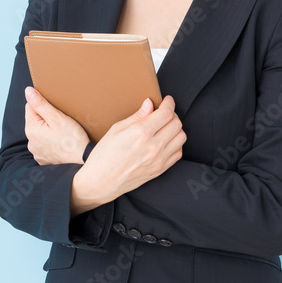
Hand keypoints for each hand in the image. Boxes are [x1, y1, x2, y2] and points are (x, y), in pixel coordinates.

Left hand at [24, 86, 89, 164]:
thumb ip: (40, 103)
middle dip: (46, 118)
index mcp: (31, 129)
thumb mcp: (57, 117)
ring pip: (40, 133)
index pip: (30, 107)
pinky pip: (44, 145)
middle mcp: (30, 142)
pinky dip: (51, 142)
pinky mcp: (43, 159)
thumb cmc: (72, 139)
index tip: (55, 111)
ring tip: (63, 133)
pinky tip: (61, 143)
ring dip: (48, 130)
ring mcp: (36, 152)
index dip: (43, 105)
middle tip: (61, 122)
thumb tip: (28, 91)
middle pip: (35, 121)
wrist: (82, 162)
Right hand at [70, 95, 185, 214]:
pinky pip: (178, 152)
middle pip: (176, 124)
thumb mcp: (116, 130)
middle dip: (172, 114)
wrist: (101, 182)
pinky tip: (164, 140)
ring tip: (164, 126)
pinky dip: (175, 143)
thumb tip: (149, 104)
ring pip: (181, 137)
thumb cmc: (104, 155)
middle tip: (163, 112)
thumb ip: (136, 117)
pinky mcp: (160, 170)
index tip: (167, 100)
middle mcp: (153, 147)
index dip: (169, 103)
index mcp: (140, 133)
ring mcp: (159, 160)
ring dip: (175, 128)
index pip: (166, 113)